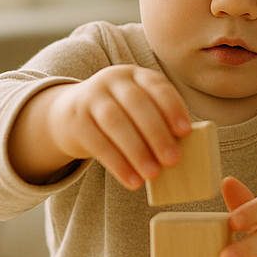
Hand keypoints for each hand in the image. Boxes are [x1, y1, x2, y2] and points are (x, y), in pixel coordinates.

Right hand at [9, 65, 190, 188]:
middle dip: (157, 133)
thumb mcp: (138, 108)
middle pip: (136, 104)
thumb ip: (159, 121)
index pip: (157, 86)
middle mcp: (113, 80)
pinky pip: (98, 143)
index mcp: (136, 75)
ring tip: (153, 174)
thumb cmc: (121, 115)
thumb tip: (182, 150)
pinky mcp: (76, 120)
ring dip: (137, 151)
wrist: (71, 114)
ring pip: (116, 123)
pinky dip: (118, 164)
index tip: (185, 132)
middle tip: (173, 160)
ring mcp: (91, 97)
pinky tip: (132, 180)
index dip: (172, 107)